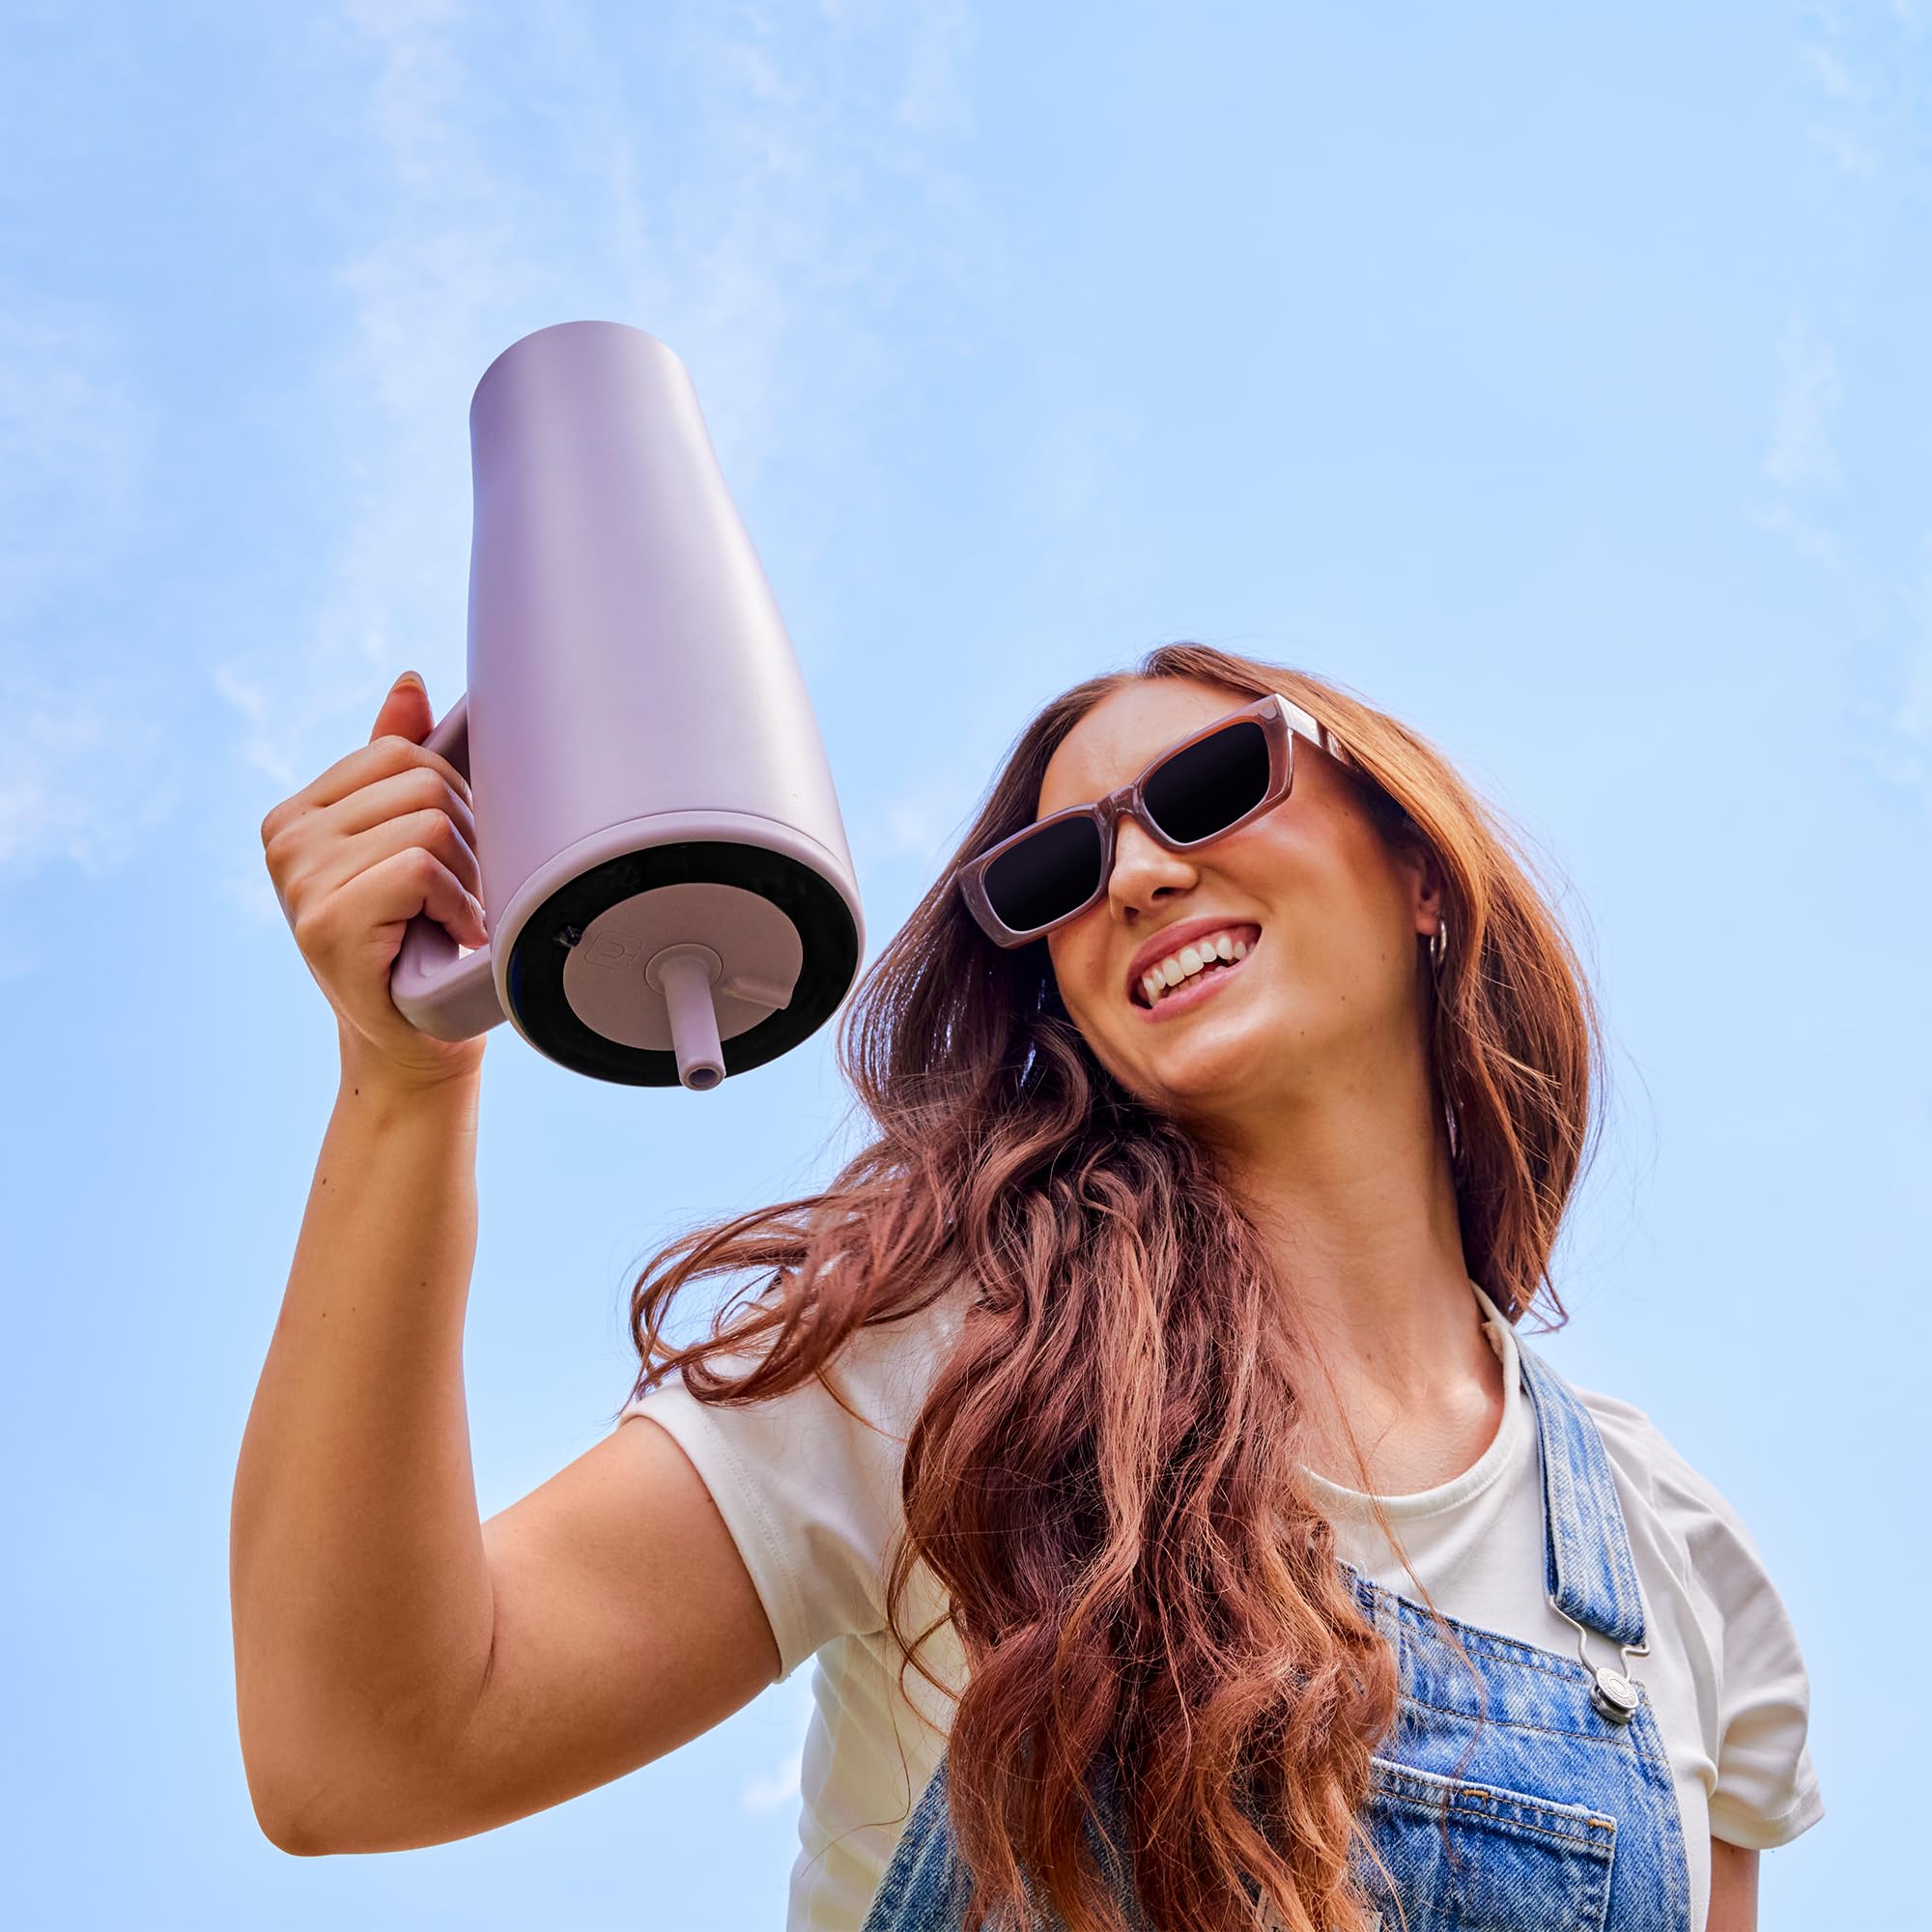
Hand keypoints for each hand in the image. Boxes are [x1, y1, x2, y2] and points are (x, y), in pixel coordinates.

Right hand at [261, 672, 489, 1088]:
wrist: (413, 1041)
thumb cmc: (422, 939)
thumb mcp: (409, 842)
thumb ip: (398, 765)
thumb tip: (410, 681)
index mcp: (301, 811)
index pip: (404, 751)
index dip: (454, 799)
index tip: (451, 858)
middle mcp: (287, 838)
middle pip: (425, 779)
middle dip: (469, 838)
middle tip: (458, 895)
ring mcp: (300, 877)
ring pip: (433, 821)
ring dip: (468, 876)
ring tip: (451, 917)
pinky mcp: (327, 917)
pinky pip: (423, 866)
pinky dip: (459, 904)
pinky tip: (452, 937)